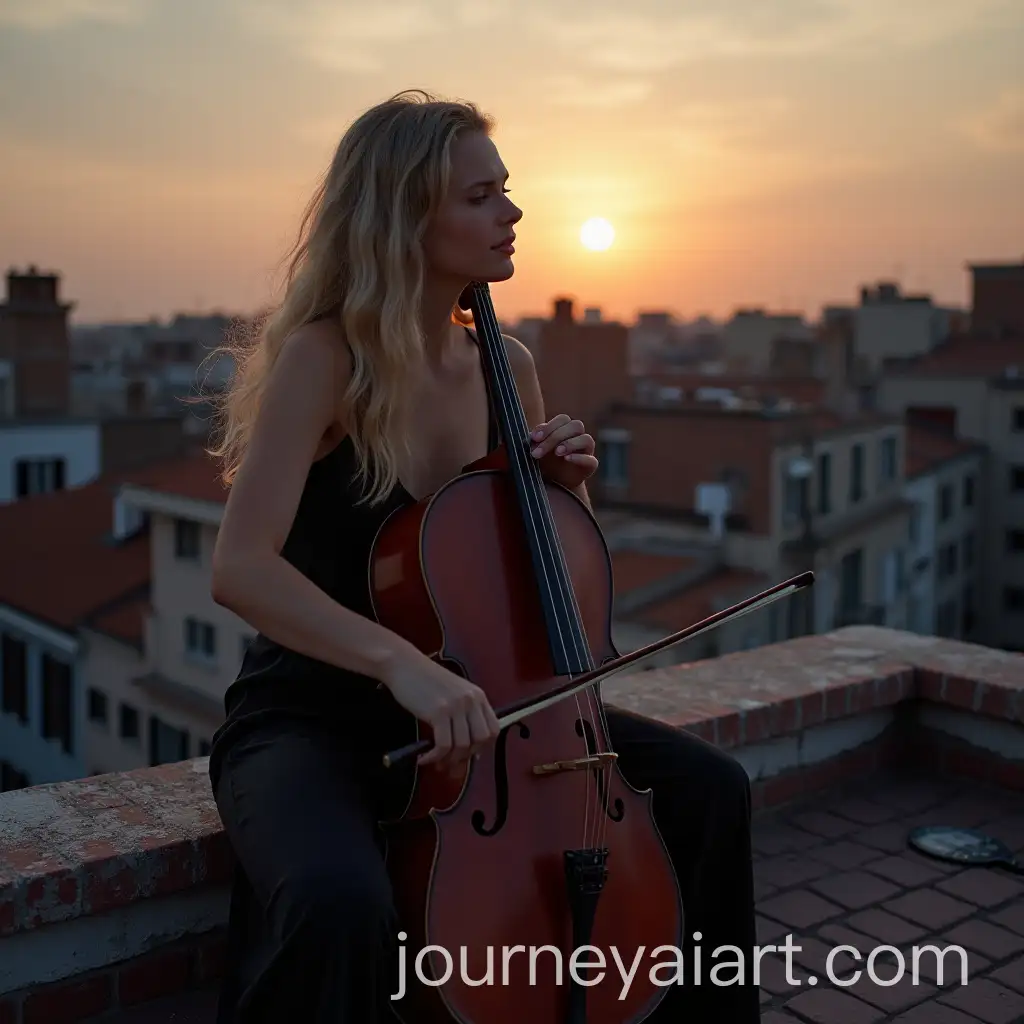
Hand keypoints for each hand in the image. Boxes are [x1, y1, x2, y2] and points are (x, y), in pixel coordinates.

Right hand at [382, 650, 500, 774]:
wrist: (404, 665)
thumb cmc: (424, 680)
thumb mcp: (452, 693)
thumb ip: (463, 715)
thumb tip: (469, 750)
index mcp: (478, 695)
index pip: (493, 729)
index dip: (483, 746)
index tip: (469, 754)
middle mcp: (471, 700)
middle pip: (481, 740)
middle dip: (467, 756)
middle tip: (451, 762)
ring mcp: (456, 706)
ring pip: (463, 745)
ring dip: (449, 760)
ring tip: (436, 762)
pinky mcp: (439, 712)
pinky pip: (444, 745)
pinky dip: (435, 757)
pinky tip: (424, 758)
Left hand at [529, 414, 598, 489]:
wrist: (553, 482)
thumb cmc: (545, 461)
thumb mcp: (537, 449)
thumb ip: (536, 440)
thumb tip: (533, 436)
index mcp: (566, 428)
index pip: (563, 419)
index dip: (549, 426)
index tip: (534, 438)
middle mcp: (578, 436)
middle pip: (575, 426)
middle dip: (555, 437)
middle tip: (538, 453)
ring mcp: (586, 451)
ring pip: (586, 439)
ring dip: (570, 444)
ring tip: (557, 452)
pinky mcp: (590, 466)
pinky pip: (591, 460)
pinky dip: (579, 458)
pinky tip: (567, 459)